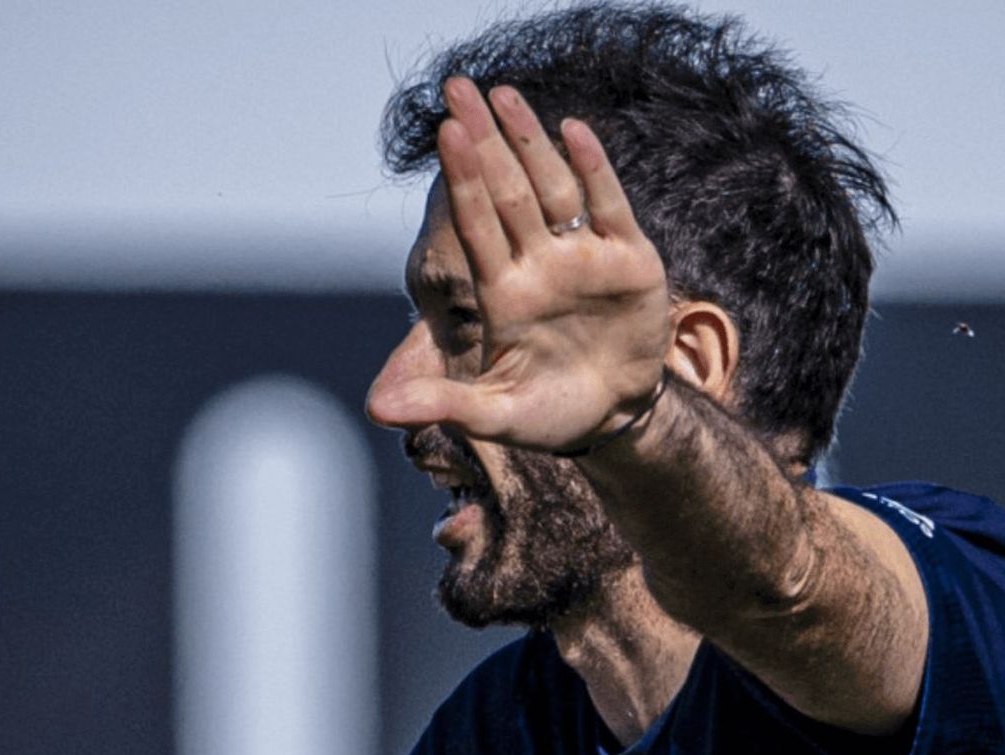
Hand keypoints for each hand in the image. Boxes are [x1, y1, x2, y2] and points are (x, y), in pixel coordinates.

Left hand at [369, 76, 671, 451]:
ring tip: (503, 94)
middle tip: (457, 87)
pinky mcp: (629, 260)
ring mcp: (584, 257)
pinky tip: (574, 131)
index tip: (444, 133)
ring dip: (530, 140)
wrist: (614, 417)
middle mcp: (539, 264)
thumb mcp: (495, 415)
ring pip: (554, 187)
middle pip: (507, 191)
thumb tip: (375, 410)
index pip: (478, 225)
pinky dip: (595, 169)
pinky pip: (609, 206)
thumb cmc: (550, 413)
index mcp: (504, 293)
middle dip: (484, 140)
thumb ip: (442, 404)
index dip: (463, 180)